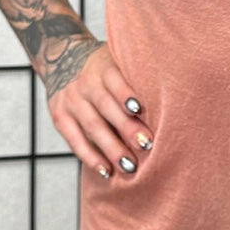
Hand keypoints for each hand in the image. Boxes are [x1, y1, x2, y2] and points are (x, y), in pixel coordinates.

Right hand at [45, 40, 153, 179]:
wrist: (63, 59)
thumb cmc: (104, 67)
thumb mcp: (117, 60)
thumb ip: (135, 77)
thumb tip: (169, 101)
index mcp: (103, 67)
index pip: (115, 80)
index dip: (126, 95)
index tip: (141, 110)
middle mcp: (85, 83)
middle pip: (106, 107)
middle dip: (126, 128)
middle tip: (146, 145)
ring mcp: (71, 101)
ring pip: (92, 127)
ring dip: (112, 148)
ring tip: (130, 165)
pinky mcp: (60, 117)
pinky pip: (74, 140)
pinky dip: (90, 157)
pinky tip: (106, 171)